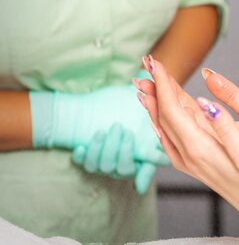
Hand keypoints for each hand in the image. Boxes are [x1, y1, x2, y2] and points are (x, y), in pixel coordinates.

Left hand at [30, 78, 169, 166]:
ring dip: (105, 149)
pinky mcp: (88, 160)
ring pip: (105, 167)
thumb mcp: (137, 98)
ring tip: (103, 131)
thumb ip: (151, 94)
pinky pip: (86, 165)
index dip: (145, 172)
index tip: (142, 166)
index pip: (147, 169)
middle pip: (124, 168)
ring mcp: (106, 162)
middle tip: (120, 128)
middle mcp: (124, 161)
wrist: (85, 107)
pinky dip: (84, 156)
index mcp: (141, 152)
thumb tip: (151, 72)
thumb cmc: (117, 103)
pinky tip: (81, 145)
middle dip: (122, 149)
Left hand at [71, 123, 157, 193]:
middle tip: (117, 126)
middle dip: (112, 145)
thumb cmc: (145, 133)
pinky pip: (79, 162)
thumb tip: (140, 189)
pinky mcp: (86, 158)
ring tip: (101, 131)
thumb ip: (154, 161)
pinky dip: (79, 156)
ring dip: (96, 148)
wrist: (130, 121)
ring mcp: (99, 165)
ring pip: (93, 165)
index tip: (129, 132)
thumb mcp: (155, 144)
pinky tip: (80, 147)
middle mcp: (114, 170)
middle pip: (108, 165)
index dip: (126, 152)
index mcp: (131, 168)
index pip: (125, 168)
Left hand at [135, 59, 238, 216]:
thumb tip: (206, 93)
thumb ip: (227, 114)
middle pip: (164, 114)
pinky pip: (170, 139)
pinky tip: (159, 117)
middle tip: (148, 63)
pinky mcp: (196, 165)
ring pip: (165, 127)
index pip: (173, 107)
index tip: (156, 62)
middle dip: (155, 87)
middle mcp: (190, 154)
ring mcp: (190, 162)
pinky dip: (161, 122)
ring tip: (147, 83)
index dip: (163, 82)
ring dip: (155, 102)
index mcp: (202, 144)